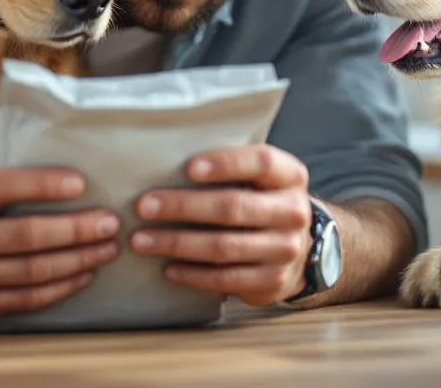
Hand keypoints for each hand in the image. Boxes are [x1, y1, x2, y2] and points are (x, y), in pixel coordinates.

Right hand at [0, 159, 120, 325]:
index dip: (45, 184)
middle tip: (109, 222)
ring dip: (77, 260)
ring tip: (106, 248)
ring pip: (31, 272)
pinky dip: (58, 289)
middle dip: (76, 229)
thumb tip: (37, 146)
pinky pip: (23, 300)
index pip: (4, 186)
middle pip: (26, 236)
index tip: (81, 183)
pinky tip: (81, 275)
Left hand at [129, 144, 312, 305]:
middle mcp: (293, 211)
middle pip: (233, 207)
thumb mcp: (260, 179)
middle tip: (144, 206)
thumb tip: (165, 159)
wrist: (298, 249)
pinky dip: (193, 274)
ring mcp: (286, 249)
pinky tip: (168, 268)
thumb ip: (231, 167)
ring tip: (142, 240)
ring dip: (177, 243)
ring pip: (224, 246)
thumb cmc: (262, 202)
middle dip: (183, 206)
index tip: (189, 168)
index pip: (260, 162)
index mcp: (289, 176)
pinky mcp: (273, 281)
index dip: (226, 164)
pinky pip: (226, 278)